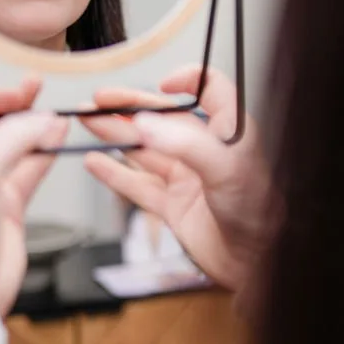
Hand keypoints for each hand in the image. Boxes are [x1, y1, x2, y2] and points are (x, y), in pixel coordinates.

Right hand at [80, 66, 279, 293]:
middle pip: (163, 119)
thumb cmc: (256, 211)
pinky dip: (114, 173)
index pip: (211, 90)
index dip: (189, 79)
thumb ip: (185, 143)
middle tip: (97, 100)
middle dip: (130, 107)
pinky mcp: (173, 207)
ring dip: (115, 135)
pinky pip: (137, 185)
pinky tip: (94, 162)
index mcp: (228, 131)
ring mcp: (187, 178)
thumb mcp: (226, 167)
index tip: (164, 82)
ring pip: (144, 150)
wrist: (256, 263)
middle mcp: (206, 151)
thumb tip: (145, 123)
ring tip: (87, 121)